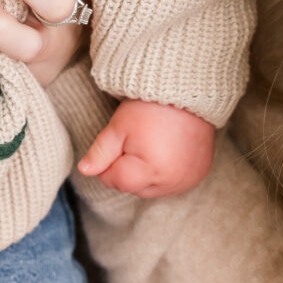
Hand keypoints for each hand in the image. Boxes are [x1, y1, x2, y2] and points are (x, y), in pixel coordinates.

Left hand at [77, 98, 215, 198]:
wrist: (186, 93)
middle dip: (128, 169)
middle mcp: (171, 182)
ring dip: (147, 174)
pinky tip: (166, 152)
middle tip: (137, 140)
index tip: (117, 143)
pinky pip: (173, 184)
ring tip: (153, 145)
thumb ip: (100, 153)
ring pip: (153, 189)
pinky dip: (165, 173)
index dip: (109, 163)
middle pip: (134, 188)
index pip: (116, 181)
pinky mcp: (198, 175)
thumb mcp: (118, 128)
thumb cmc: (148, 108)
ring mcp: (187, 180)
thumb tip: (84, 170)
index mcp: (150, 171)